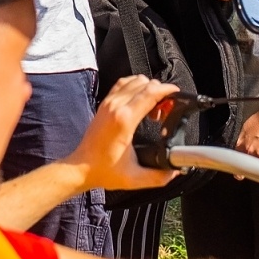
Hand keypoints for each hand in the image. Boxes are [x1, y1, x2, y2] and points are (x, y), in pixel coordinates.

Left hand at [65, 75, 179, 191]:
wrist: (81, 167)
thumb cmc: (103, 171)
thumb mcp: (135, 178)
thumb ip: (159, 176)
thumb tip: (175, 171)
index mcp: (125, 120)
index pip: (150, 92)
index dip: (167, 90)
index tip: (176, 94)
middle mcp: (116, 107)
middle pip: (144, 83)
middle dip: (160, 91)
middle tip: (166, 108)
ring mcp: (108, 103)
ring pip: (133, 80)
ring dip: (148, 88)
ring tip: (154, 106)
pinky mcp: (104, 104)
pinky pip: (122, 84)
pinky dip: (135, 86)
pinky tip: (140, 101)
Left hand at [235, 101, 258, 163]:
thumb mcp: (245, 127)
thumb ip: (241, 141)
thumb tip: (238, 149)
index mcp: (242, 144)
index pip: (235, 162)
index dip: (236, 169)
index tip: (237, 172)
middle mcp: (250, 152)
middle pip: (246, 166)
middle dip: (248, 166)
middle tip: (253, 162)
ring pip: (258, 168)